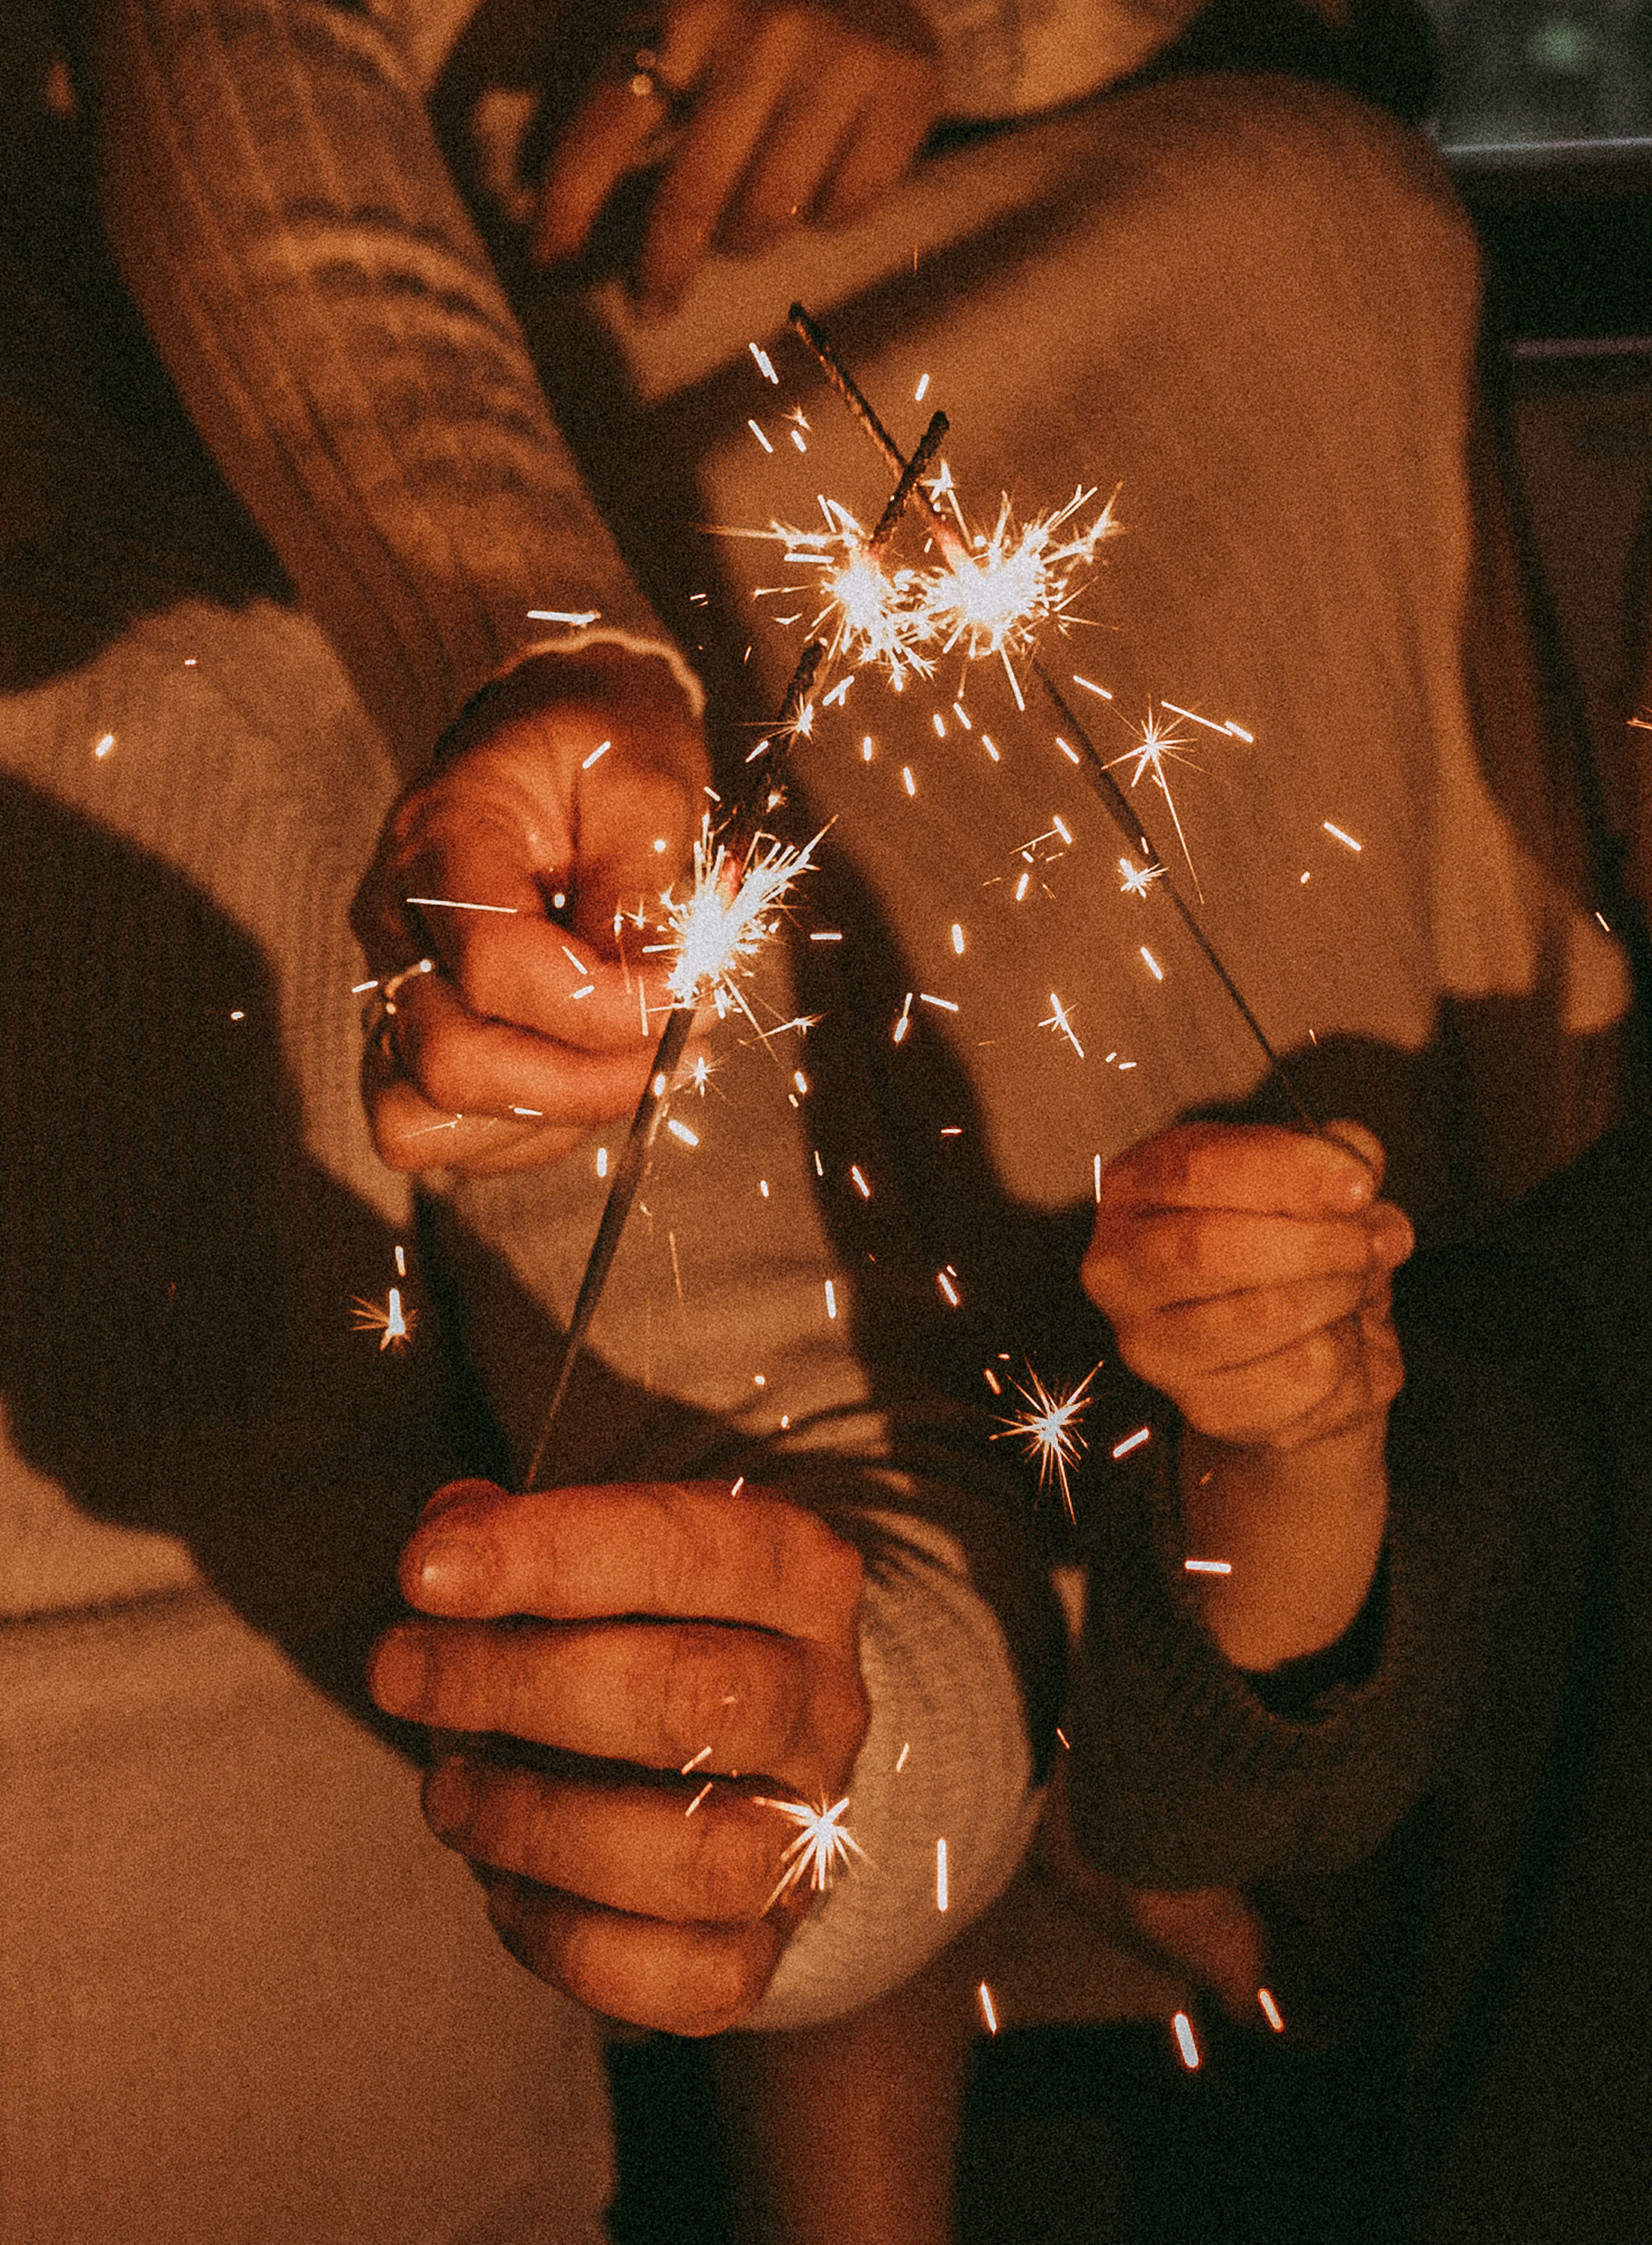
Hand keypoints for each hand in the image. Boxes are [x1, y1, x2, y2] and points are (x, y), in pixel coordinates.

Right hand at [351, 645, 707, 1172]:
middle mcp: (392, 926)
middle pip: (451, 1065)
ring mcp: (396, 989)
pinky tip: (596, 1067)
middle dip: (584, 1080)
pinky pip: (453, 1134)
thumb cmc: (601, 746)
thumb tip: (654, 985)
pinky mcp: (417, 1037)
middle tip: (680, 1041)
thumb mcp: (644, 776)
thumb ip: (642, 880)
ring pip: (430, 1122)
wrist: (557, 734)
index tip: (689, 989)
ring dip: (554, 1114)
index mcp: (438, 842)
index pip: (496, 964)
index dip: (603, 1006)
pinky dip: (535, 1126)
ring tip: (639, 1058)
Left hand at [367, 1477, 868, 2034]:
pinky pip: (679, 1979)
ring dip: (535, 1822)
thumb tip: (443, 1549)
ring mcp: (805, 1836)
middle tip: (396, 1670)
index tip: (423, 1571)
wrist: (739, 1756)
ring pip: (697, 1855)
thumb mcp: (591, 1552)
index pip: (687, 1550)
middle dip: (516, 1685)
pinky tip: (499, 1881)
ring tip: (445, 1790)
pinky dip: (562, 1938)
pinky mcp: (761, 1952)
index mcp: (799, 1573)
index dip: (549, 1554)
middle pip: (693, 1701)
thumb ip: (508, 1536)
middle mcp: (824, 1703)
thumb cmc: (637, 1628)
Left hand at [533, 1, 943, 313]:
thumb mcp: (683, 16)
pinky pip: (845, 207)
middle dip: (661, 268)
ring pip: (770, 214)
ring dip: (747, 236)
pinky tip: (821, 177)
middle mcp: (764, 26)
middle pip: (693, 194)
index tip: (547, 256)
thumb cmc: (757, 5)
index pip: (610, 120)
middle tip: (649, 308)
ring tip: (745, 218)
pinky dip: (826, 214)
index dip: (570, 199)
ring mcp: (841, 57)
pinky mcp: (906, 86)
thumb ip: (631, 85)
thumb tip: (563, 218)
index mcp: (687, 2)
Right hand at [1083, 1121, 1412, 1452]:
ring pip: (1265, 1313)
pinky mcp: (1204, 1406)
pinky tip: (1334, 1336)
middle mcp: (1119, 1269)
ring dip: (1341, 1292)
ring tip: (1355, 1283)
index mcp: (1133, 1188)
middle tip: (1375, 1240)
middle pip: (1211, 1247)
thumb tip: (1359, 1170)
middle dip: (1318, 1240)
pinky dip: (1346, 1352)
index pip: (1196, 1170)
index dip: (1286, 1172)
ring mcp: (1151, 1346)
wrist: (1294, 1345)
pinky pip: (1299, 1374)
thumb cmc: (1287, 1241)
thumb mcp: (1307, 1179)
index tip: (1359, 1185)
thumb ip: (1336, 1156)